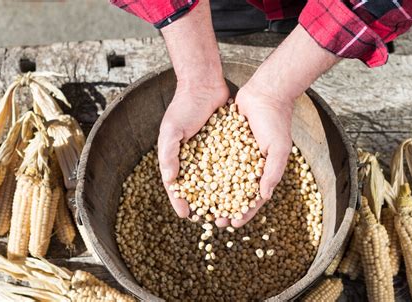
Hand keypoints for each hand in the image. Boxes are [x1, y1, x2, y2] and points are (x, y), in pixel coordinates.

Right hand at [158, 81, 228, 217]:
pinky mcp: (226, 145)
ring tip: (230, 209)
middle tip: (212, 219)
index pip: (177, 185)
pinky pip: (231, 164)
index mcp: (177, 157)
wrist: (204, 84)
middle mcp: (194, 158)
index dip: (180, 201)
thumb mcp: (171, 130)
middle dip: (205, 204)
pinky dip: (235, 177)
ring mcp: (211, 153)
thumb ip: (168, 154)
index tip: (187, 216)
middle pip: (199, 187)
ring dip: (222, 195)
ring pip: (217, 179)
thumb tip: (171, 180)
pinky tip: (243, 189)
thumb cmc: (183, 106)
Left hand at [217, 25, 339, 226]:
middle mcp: (248, 165)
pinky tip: (194, 180)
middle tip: (212, 220)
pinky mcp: (224, 142)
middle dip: (225, 206)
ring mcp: (235, 154)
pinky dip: (205, 170)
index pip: (253, 198)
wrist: (265, 93)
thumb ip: (272, 173)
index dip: (244, 212)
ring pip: (221, 178)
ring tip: (201, 205)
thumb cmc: (276, 122)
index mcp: (263, 170)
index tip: (233, 224)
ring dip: (212, 193)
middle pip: (234, 192)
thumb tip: (264, 197)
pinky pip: (213, 159)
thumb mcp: (279, 150)